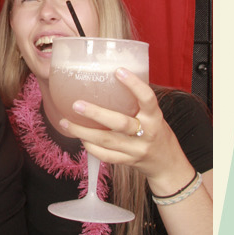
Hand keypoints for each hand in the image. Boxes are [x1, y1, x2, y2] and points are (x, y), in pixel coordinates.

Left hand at [60, 70, 193, 196]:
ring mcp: (136, 150)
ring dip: (83, 132)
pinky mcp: (128, 162)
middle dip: (96, 113)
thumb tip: (109, 79)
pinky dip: (91, 147)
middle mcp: (147, 133)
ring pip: (107, 141)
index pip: (147, 98)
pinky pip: (106, 156)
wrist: (167, 163)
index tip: (118, 71)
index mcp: (155, 117)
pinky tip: (80, 139)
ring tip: (66, 122)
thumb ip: (136, 103)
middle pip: (120, 123)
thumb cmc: (156, 132)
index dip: (134, 85)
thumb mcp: (153, 116)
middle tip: (76, 104)